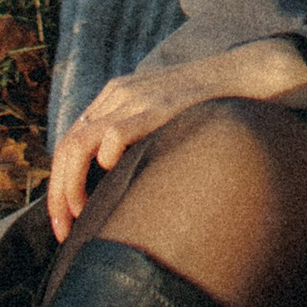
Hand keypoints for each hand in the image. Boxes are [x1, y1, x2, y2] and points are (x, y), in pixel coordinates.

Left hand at [46, 37, 306, 239]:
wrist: (249, 74)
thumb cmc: (210, 106)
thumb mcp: (163, 117)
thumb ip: (140, 139)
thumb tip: (121, 190)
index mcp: (115, 98)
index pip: (70, 143)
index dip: (60, 186)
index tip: (66, 224)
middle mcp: (118, 96)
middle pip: (67, 146)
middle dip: (58, 194)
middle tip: (63, 231)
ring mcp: (137, 99)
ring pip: (80, 143)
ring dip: (70, 187)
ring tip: (79, 218)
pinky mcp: (159, 106)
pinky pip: (115, 132)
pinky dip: (104, 157)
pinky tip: (112, 177)